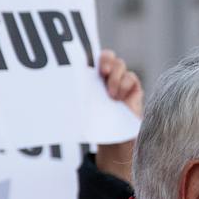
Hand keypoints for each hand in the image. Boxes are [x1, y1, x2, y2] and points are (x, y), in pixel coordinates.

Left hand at [93, 49, 141, 181]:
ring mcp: (122, 82)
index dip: (92, 57)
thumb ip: (82, 100)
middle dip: (106, 60)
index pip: (93, 58)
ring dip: (116, 77)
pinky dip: (125, 85)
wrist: (114, 141)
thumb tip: (64, 95)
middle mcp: (108, 77)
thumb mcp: (86, 111)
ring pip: (121, 65)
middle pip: (109, 56)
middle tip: (103, 72)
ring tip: (112, 95)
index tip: (90, 65)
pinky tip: (120, 99)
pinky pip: (132, 78)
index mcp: (93, 78)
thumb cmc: (97, 124)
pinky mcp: (134, 90)